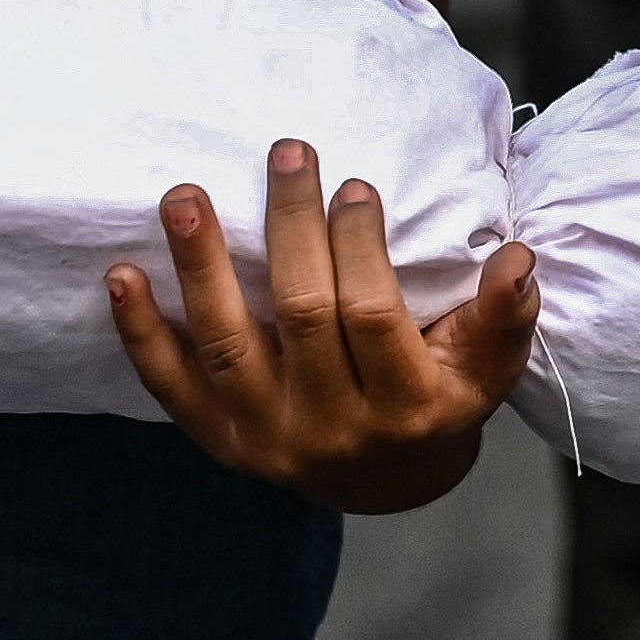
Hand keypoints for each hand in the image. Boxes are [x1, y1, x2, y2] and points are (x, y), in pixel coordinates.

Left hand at [109, 142, 538, 511]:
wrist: (384, 486)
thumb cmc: (438, 403)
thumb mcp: (485, 370)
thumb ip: (502, 317)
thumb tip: (517, 259)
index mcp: (405, 410)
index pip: (371, 316)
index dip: (359, 247)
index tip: (353, 185)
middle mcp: (332, 431)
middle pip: (301, 315)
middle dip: (292, 227)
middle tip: (288, 154)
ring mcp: (268, 440)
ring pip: (229, 344)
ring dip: (201, 266)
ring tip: (184, 195)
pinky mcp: (221, 441)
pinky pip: (173, 386)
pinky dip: (143, 332)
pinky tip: (122, 275)